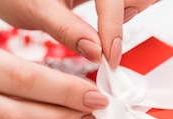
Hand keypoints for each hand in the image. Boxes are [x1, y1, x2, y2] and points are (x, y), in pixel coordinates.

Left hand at [0, 0, 160, 67]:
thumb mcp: (35, 10)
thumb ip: (68, 30)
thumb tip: (96, 52)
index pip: (113, 0)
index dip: (114, 31)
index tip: (109, 59)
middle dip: (131, 16)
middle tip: (112, 45)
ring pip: (136, 0)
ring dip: (129, 16)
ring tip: (106, 38)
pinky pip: (125, 4)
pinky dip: (121, 19)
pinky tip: (105, 32)